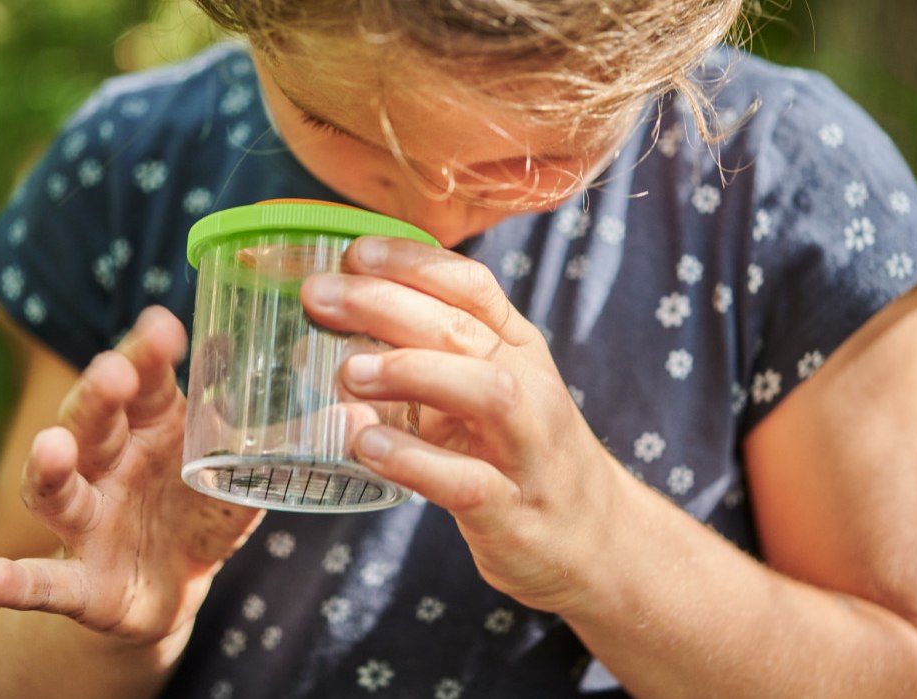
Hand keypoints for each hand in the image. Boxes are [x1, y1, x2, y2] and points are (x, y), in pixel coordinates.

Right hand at [0, 307, 263, 643]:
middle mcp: (110, 464)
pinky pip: (44, 583)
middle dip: (100, 394)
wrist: (171, 588)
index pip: (144, 382)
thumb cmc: (203, 511)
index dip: (147, 355)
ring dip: (49, 468)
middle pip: (94, 421)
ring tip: (49, 448)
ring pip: (60, 490)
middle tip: (114, 372)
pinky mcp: (81, 582)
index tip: (164, 326)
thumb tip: (348, 402)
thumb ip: (273, 441)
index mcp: (153, 429)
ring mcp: (90, 521)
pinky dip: (14, 582)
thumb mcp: (241, 475)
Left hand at [300, 237, 624, 612]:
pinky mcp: (512, 511)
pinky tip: (367, 446)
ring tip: (348, 372)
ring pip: (484, 393)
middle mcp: (529, 389)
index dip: (412, 261)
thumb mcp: (485, 395)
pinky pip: (465, 482)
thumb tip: (328, 336)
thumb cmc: (519, 457)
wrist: (596, 541)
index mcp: (518, 350)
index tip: (353, 252)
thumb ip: (423, 361)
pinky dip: (414, 461)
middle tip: (319, 297)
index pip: (471, 285)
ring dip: (411, 372)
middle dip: (387, 304)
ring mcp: (526, 451)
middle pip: (463, 329)